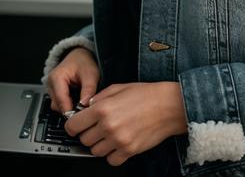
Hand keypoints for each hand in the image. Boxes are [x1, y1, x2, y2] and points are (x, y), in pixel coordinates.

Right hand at [46, 46, 99, 113]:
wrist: (80, 55)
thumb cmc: (84, 62)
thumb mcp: (91, 73)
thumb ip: (89, 89)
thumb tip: (85, 105)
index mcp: (56, 78)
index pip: (61, 101)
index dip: (72, 110)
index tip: (82, 115)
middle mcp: (50, 84)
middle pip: (59, 106)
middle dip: (72, 108)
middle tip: (85, 106)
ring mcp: (51, 89)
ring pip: (59, 106)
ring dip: (71, 106)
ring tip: (82, 98)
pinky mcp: (55, 93)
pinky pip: (61, 104)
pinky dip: (70, 103)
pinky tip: (78, 98)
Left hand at [64, 81, 187, 165]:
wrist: (168, 106)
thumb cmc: (146, 94)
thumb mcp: (119, 87)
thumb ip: (99, 97)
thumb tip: (86, 107)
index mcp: (103, 108)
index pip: (73, 125)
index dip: (73, 125)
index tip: (76, 125)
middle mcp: (108, 126)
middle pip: (84, 140)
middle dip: (88, 133)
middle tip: (98, 126)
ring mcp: (118, 140)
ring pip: (95, 151)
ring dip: (100, 144)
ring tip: (110, 133)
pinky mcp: (129, 151)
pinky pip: (110, 160)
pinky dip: (112, 154)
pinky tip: (118, 142)